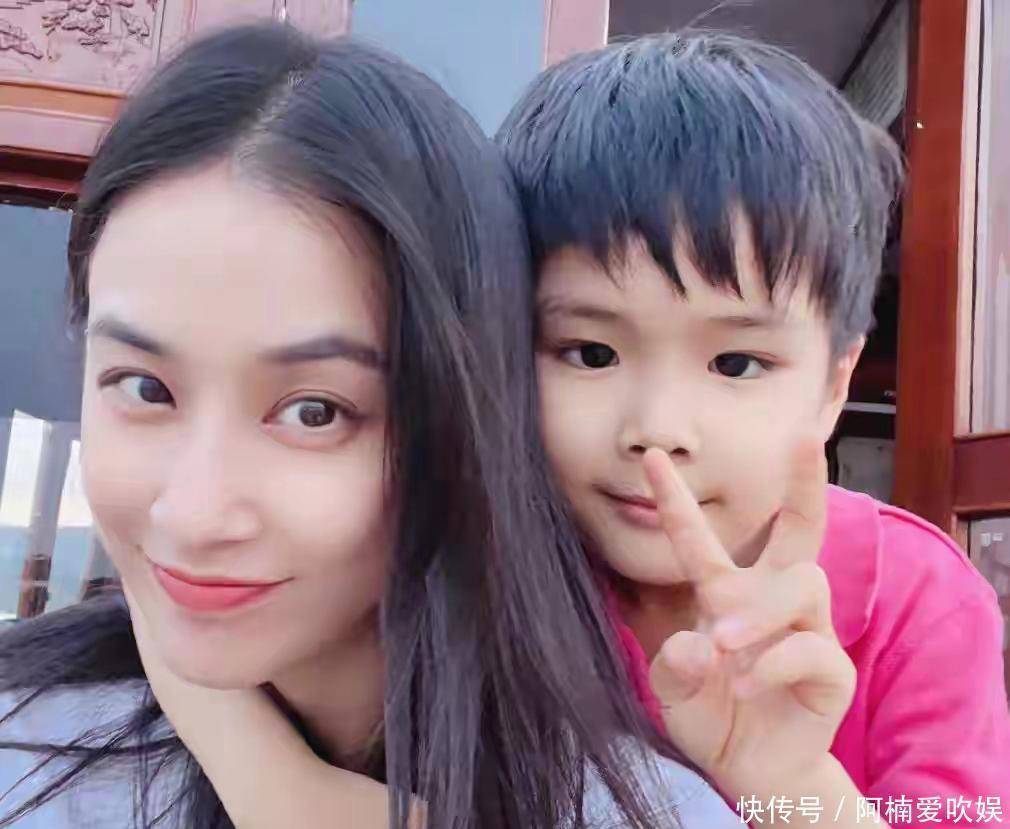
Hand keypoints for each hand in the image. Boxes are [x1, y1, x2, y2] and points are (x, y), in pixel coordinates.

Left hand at [645, 440, 855, 802]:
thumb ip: (674, 669)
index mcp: (725, 593)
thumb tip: (701, 643)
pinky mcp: (831, 669)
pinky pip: (810, 648)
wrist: (752, 771)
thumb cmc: (712, 714)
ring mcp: (807, 629)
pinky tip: (747, 688)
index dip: (675, 498)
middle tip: (805, 438)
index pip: (700, 538)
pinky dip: (773, 665)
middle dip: (805, 481)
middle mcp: (770, 599)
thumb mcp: (673, 693)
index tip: (651, 458)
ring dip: (759, 613)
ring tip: (725, 647)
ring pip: (801, 584)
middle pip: (800, 528)